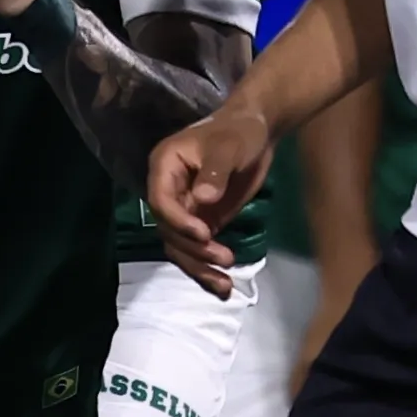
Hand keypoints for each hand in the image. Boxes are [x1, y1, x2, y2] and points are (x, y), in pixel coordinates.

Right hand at [147, 96, 275, 297]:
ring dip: (199, 266)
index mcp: (165, 167)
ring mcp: (184, 210)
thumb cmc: (239, 131)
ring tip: (224, 283)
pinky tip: (223, 285)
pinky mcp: (201, 222)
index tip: (204, 234)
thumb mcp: (228, 146)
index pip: (160, 201)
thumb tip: (204, 199)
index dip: (178, 221)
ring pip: (180, 246)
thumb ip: (215, 171)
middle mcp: (168, 191)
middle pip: (169, 230)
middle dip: (194, 249)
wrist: (256, 132)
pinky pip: (197, 250)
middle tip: (224, 258)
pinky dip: (207, 268)